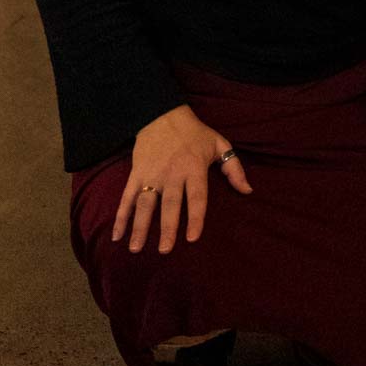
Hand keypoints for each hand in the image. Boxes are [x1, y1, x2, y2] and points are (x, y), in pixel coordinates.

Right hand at [113, 105, 251, 253]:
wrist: (163, 114)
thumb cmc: (195, 133)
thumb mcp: (219, 144)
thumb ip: (234, 168)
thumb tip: (248, 190)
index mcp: (194, 168)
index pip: (196, 197)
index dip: (195, 217)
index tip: (192, 238)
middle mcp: (172, 173)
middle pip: (170, 204)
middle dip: (167, 228)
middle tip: (165, 250)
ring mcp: (151, 175)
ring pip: (145, 204)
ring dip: (140, 227)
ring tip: (136, 249)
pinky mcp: (136, 174)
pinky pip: (126, 197)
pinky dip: (121, 216)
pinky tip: (117, 234)